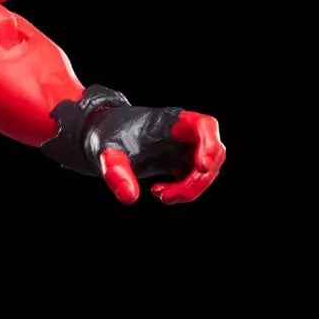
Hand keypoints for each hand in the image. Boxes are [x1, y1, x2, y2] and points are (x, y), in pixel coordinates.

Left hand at [88, 105, 225, 205]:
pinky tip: (158, 192)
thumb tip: (130, 197)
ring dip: (190, 189)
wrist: (104, 137)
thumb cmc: (108, 137)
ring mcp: (187, 147)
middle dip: (197, 180)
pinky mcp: (183, 162)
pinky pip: (196, 179)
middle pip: (213, 153)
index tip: (203, 167)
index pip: (205, 125)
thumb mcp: (107, 152)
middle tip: (166, 196)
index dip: (210, 145)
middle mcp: (185, 132)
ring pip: (207, 170)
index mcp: (172, 121)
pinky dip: (183, 191)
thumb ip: (116, 172)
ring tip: (159, 195)